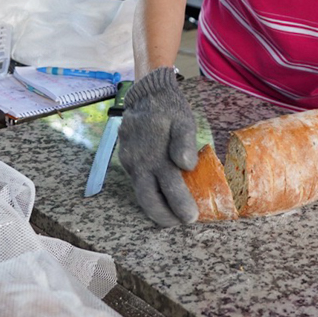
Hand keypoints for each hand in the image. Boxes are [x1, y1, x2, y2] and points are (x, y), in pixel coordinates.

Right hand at [117, 67, 199, 226]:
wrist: (145, 94)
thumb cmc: (169, 109)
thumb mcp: (183, 120)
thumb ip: (185, 142)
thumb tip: (186, 166)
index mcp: (156, 154)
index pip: (169, 187)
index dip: (180, 205)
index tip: (191, 217)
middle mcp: (139, 162)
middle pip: (148, 199)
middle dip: (164, 216)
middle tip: (179, 223)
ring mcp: (130, 162)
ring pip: (140, 193)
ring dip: (155, 208)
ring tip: (171, 216)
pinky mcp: (126, 160)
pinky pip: (137, 182)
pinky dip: (149, 193)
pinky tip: (160, 196)